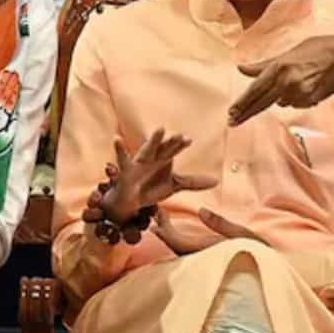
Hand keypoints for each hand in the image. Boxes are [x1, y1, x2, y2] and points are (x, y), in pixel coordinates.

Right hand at [98, 129, 217, 224]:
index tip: (189, 140)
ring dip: (153, 141)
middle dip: (170, 142)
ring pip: (147, 150)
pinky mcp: (126, 171)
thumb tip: (216, 181)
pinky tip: (116, 139)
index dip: (180, 145)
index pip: (173, 150)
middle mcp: (152, 158)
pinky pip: (122, 159)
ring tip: (160, 130)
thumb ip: (193, 182)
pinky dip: (119, 149)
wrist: (131, 202)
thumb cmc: (151, 188)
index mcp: (163, 160)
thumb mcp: (174, 186)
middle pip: (163, 148)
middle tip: (180, 135)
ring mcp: (138, 163)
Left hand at [152, 207, 267, 254]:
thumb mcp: (243, 235)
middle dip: (164, 230)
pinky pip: (187, 252)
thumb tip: (201, 211)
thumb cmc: (258, 253)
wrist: (269, 273)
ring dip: (170, 235)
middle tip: (155, 212)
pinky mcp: (207, 262)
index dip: (165, 229)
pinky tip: (175, 231)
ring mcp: (204, 262)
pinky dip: (178, 240)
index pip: (178, 242)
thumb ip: (222, 224)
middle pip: (175, 246)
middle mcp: (201, 260)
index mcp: (207, 252)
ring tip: (162, 219)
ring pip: (180, 250)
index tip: (159, 213)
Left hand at [229, 34, 333, 126]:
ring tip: (294, 80)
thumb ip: (263, 64)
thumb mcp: (288, 53)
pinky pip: (294, 102)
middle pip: (261, 103)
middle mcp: (286, 84)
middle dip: (246, 112)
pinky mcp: (309, 101)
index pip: (254, 90)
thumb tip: (241, 68)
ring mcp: (298, 95)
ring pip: (280, 102)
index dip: (241, 104)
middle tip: (233, 121)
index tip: (231, 113)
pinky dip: (295, 97)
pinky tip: (306, 85)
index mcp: (279, 68)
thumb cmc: (318, 49)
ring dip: (279, 97)